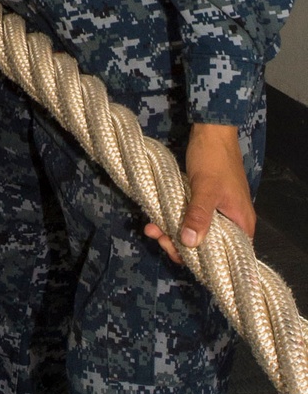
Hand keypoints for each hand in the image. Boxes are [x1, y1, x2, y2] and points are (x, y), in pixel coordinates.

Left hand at [144, 122, 254, 263]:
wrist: (211, 130)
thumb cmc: (214, 159)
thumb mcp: (205, 188)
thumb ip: (199, 215)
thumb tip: (190, 243)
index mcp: (242, 225)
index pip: (226, 259)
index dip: (203, 263)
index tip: (179, 256)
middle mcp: (232, 223)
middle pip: (207, 247)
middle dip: (180, 245)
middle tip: (159, 237)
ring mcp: (218, 212)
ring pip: (195, 232)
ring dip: (172, 232)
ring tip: (151, 227)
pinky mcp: (204, 202)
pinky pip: (189, 218)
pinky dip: (173, 219)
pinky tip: (155, 218)